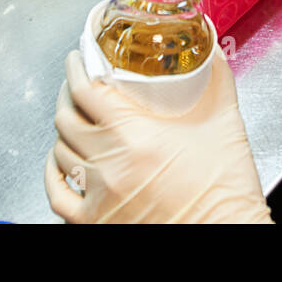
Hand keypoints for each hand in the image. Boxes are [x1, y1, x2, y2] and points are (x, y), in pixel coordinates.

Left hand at [45, 49, 272, 223]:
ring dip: (64, 131)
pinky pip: (57, 194)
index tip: (78, 58)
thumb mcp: (226, 122)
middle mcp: (110, 163)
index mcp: (135, 134)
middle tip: (77, 83)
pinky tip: (60, 162)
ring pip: (60, 152)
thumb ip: (216, 78)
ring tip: (74, 119)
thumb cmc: (227, 189)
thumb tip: (212, 48)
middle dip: (68, 94)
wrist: (228, 233)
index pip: (85, 90)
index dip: (77, 68)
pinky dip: (53, 174)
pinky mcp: (95, 221)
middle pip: (66, 118)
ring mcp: (98, 195)